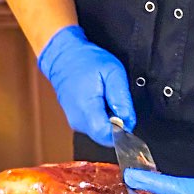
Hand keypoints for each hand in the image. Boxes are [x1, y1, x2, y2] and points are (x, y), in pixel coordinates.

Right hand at [37, 26, 135, 146]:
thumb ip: (122, 99)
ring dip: (110, 120)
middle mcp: (78, 120)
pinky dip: (102, 117)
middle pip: (106, 137)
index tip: (127, 115)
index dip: (123, 130)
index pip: (108, 136)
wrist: (64, 56)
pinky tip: (101, 101)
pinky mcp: (75, 120)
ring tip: (107, 98)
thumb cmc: (86, 61)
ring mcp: (75, 122)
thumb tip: (129, 121)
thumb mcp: (113, 73)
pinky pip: (94, 126)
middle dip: (118, 125)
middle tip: (117, 102)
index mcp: (87, 109)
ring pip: (101, 132)